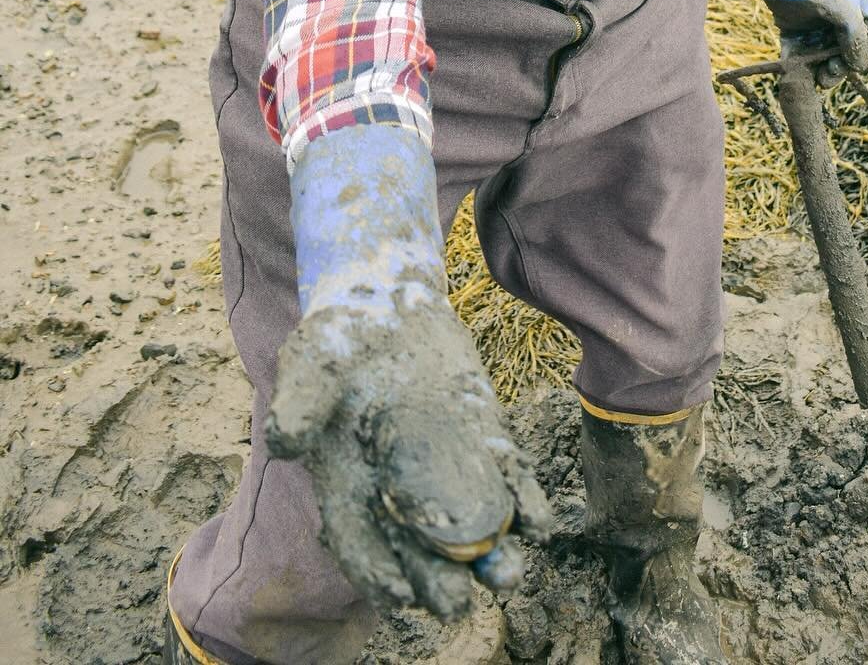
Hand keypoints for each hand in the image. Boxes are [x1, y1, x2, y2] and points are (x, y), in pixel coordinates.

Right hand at [266, 126, 551, 617]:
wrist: (387, 307)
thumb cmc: (337, 343)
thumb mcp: (309, 363)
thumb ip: (299, 401)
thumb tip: (285, 440)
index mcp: (348, 488)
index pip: (361, 544)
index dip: (378, 572)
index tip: (401, 593)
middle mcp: (397, 494)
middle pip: (419, 551)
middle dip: (440, 580)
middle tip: (461, 602)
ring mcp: (445, 473)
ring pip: (470, 528)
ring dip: (493, 555)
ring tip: (513, 571)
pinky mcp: (483, 444)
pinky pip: (507, 483)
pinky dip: (524, 505)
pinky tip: (541, 521)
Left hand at [742, 0, 867, 84]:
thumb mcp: (845, 10)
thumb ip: (856, 40)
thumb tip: (860, 66)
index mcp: (856, 6)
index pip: (865, 38)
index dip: (859, 54)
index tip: (852, 66)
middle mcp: (836, 16)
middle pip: (841, 50)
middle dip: (838, 66)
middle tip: (828, 76)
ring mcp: (813, 22)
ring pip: (820, 53)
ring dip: (819, 69)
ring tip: (817, 80)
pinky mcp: (791, 27)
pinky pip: (797, 50)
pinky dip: (797, 64)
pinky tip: (797, 77)